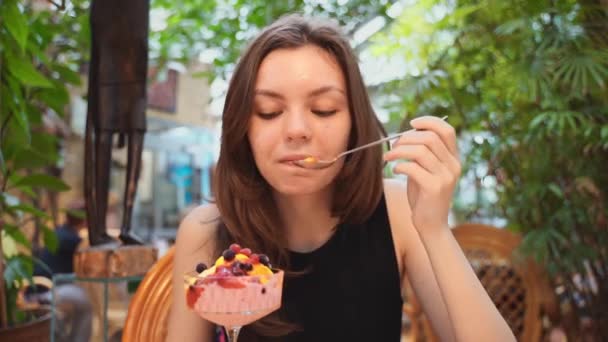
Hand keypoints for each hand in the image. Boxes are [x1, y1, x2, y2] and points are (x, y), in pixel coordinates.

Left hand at [383, 116, 460, 232]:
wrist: (431, 224)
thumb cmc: (424, 195)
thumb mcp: (426, 170)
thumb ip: (421, 153)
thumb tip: (404, 134)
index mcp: (453, 158)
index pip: (447, 130)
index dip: (429, 122)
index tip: (411, 123)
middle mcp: (453, 166)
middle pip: (430, 138)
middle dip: (407, 138)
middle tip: (392, 146)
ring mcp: (446, 177)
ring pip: (420, 151)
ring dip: (399, 151)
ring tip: (388, 157)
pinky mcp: (435, 188)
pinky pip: (413, 168)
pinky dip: (400, 165)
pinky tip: (395, 170)